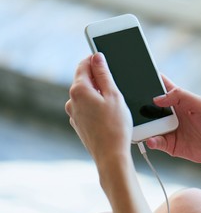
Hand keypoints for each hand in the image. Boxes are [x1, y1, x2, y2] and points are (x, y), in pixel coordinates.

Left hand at [65, 53, 132, 167]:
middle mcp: (71, 101)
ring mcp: (74, 114)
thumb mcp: (114, 95)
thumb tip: (97, 57)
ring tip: (116, 104)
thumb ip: (104, 73)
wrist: (111, 155)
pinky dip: (97, 107)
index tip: (106, 58)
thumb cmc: (115, 126)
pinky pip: (87, 109)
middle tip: (116, 84)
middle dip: (99, 79)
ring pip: (86, 95)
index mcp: (79, 90)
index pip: (84, 65)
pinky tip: (110, 115)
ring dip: (99, 94)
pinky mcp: (79, 124)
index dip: (96, 59)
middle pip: (84, 80)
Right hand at [146, 76, 200, 176]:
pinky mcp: (169, 145)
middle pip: (150, 107)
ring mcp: (169, 129)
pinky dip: (151, 141)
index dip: (151, 81)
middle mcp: (171, 114)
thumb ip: (180, 96)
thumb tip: (158, 98)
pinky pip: (156, 142)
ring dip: (143, 125)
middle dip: (141, 105)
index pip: (162, 87)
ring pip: (150, 125)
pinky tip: (151, 139)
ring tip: (140, 124)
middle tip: (133, 105)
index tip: (140, 78)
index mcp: (179, 100)